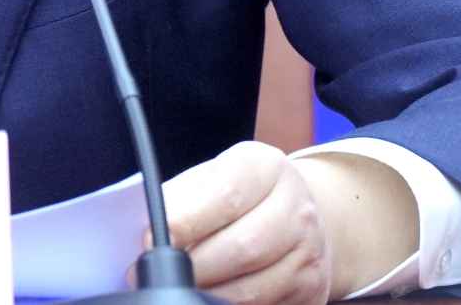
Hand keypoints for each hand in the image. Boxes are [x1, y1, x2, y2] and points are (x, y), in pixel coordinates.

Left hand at [158, 142, 331, 303]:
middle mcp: (297, 209)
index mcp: (267, 167)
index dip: (184, 221)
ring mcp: (309, 254)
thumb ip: (183, 198)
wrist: (297, 215)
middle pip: (242, 248)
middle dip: (191, 266)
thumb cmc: (240, 194)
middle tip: (156, 272)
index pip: (226, 195)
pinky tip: (210, 296)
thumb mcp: (214, 176)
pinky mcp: (312, 292)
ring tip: (181, 285)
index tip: (149, 239)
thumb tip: (148, 233)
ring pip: (251, 289)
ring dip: (206, 293)